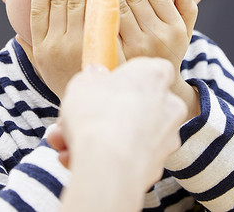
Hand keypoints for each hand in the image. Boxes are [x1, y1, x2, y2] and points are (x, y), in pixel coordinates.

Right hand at [27, 0, 115, 99]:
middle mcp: (58, 45)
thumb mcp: (46, 72)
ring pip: (78, 3)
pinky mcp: (103, 47)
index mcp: (42, 48)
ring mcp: (81, 45)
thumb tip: (19, 36)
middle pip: (59, 1)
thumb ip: (33, 51)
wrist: (99, 112)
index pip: (38, 9)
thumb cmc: (71, 85)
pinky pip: (100, 14)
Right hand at [50, 58, 187, 207]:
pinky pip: (128, 157)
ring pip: (129, 134)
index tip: (105, 84)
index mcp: (155, 76)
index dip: (128, 76)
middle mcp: (169, 106)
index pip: (153, 68)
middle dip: (104, 114)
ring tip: (64, 142)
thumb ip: (91, 78)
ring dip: (98, 138)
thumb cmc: (96, 116)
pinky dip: (106, 158)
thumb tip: (96, 76)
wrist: (107, 166)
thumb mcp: (82, 84)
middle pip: (137, 105)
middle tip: (76, 118)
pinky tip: (74, 160)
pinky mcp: (157, 166)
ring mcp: (166, 138)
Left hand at [89, 0, 197, 105]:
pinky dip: (92, 10)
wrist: (149, 89)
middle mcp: (155, 38)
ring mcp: (134, 49)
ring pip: (116, 11)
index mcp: (173, 28)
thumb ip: (187, 9)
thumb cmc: (165, 53)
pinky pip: (101, 29)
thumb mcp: (183, 33)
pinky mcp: (114, 58)